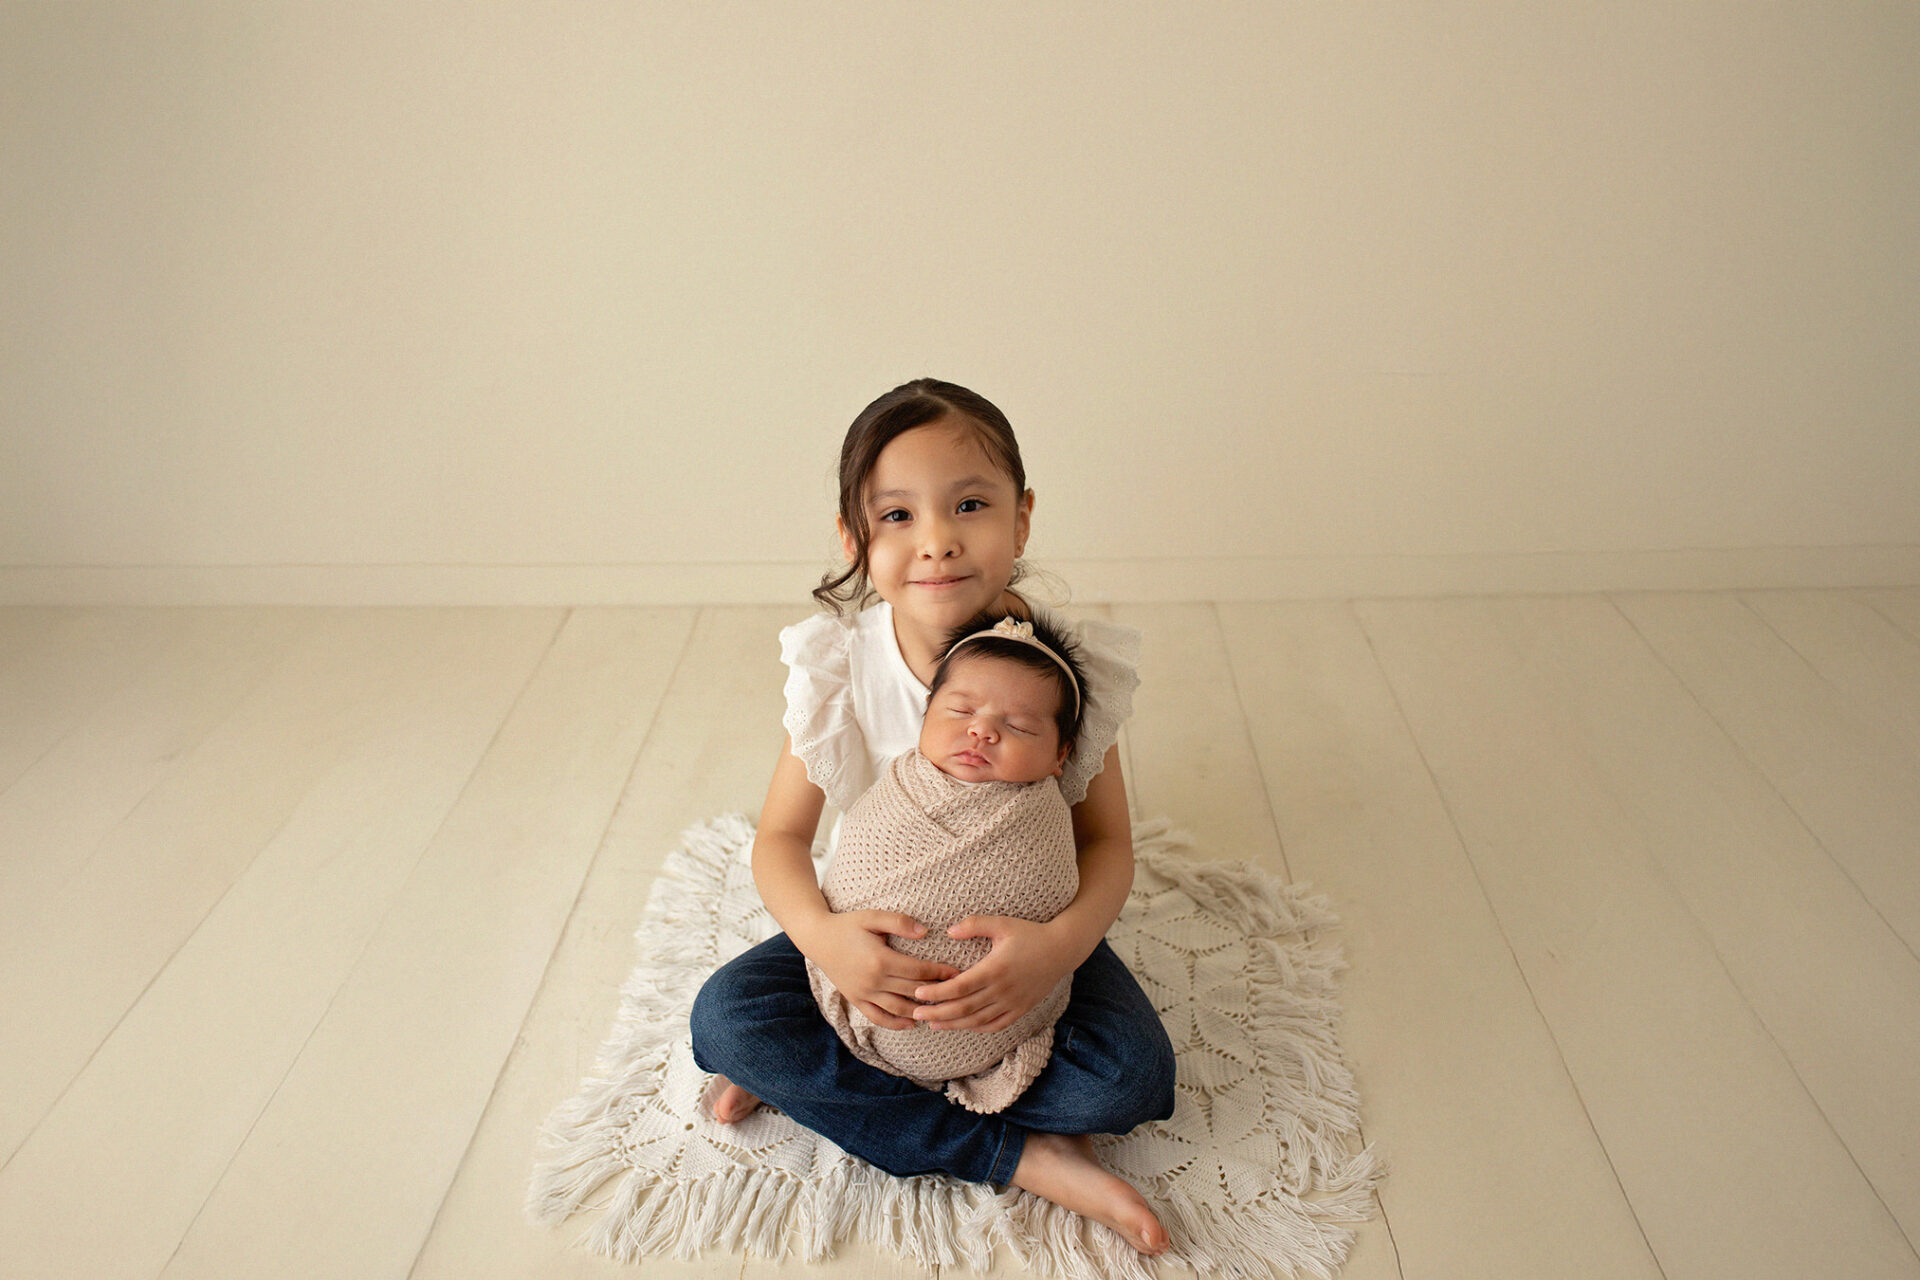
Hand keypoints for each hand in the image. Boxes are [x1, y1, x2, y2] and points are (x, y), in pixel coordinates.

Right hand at [798, 910, 958, 1030]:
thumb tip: (925, 932)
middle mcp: (873, 981)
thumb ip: (899, 922)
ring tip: (939, 1009)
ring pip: (898, 1008)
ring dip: (920, 1011)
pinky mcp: (856, 1000)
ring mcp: (864, 993)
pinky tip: (912, 1023)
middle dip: (936, 992)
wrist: (817, 938)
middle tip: (956, 992)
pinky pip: (878, 1017)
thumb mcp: (872, 916)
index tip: (957, 973)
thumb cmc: (848, 924)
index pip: (918, 970)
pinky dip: (896, 1023)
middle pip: (912, 991)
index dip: (939, 972)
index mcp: (880, 959)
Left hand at [909, 916, 1076, 1032]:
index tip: (918, 994)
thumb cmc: (1030, 933)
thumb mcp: (1002, 923)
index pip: (959, 986)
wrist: (1062, 949)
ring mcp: (1013, 1002)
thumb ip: (974, 925)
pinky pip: (996, 1024)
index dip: (937, 993)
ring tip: (932, 1024)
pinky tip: (963, 1026)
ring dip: (953, 1024)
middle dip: (938, 1013)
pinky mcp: (1021, 1009)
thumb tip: (948, 931)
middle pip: (964, 1008)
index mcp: (995, 969)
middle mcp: (1003, 990)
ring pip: (977, 1020)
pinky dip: (977, 1028)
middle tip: (916, 1014)